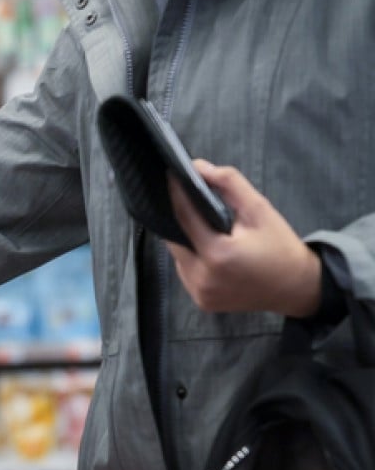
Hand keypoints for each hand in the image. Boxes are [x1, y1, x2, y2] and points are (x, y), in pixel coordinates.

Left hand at [166, 160, 320, 316]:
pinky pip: (185, 272)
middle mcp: (202, 277)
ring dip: (184, 239)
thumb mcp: (260, 210)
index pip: (184, 216)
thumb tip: (199, 167)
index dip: (176, 194)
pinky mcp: (201, 302)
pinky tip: (205, 247)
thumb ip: (230, 184)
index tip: (172, 176)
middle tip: (187, 200)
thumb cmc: (280, 246)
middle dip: (180, 218)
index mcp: (218, 254)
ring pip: (178, 257)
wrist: (297, 287)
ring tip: (198, 224)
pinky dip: (191, 258)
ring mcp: (200, 293)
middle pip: (175, 239)